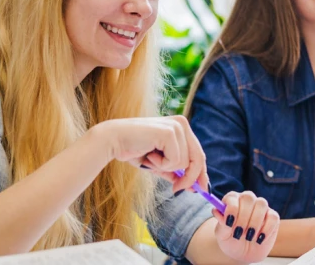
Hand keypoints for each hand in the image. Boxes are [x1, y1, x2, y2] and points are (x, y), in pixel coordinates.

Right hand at [94, 115, 208, 193]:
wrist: (113, 140)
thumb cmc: (133, 150)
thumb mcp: (159, 163)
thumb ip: (175, 171)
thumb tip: (192, 186)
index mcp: (181, 127)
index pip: (198, 153)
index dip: (201, 173)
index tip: (200, 189)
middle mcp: (181, 123)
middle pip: (198, 158)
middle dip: (190, 178)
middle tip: (177, 190)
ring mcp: (176, 127)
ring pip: (185, 162)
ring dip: (166, 168)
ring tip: (151, 159)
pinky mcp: (169, 132)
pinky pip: (175, 161)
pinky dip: (161, 164)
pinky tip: (149, 155)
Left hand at [211, 191, 278, 263]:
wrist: (243, 253)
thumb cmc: (230, 240)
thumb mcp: (222, 235)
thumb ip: (221, 223)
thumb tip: (216, 211)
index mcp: (232, 201)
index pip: (232, 196)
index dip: (231, 208)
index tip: (229, 222)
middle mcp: (247, 200)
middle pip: (248, 197)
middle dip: (243, 216)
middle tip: (239, 232)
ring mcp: (260, 207)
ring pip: (261, 204)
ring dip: (254, 222)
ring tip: (248, 237)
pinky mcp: (272, 217)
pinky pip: (273, 216)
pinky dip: (266, 229)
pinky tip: (259, 239)